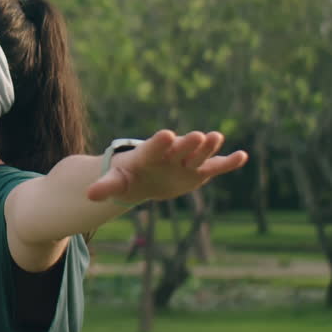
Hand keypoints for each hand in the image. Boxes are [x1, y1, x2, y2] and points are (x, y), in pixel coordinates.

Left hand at [86, 130, 248, 204]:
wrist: (143, 176)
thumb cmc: (127, 177)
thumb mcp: (116, 183)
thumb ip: (106, 187)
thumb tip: (89, 196)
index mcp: (149, 155)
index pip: (153, 147)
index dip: (159, 142)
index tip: (166, 135)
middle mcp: (170, 154)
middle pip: (180, 148)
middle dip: (188, 143)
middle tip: (197, 135)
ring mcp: (186, 162)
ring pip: (199, 154)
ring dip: (208, 147)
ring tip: (217, 137)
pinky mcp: (198, 171)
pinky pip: (215, 167)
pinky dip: (228, 163)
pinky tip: (242, 156)